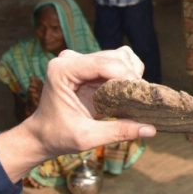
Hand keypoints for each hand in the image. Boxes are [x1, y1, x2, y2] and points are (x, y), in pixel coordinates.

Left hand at [0, 47, 156, 182]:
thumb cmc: (57, 136)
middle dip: (131, 76)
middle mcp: (71, 59)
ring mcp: (80, 60)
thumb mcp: (87, 137)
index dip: (126, 76)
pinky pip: (118, 60)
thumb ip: (118, 131)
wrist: (42, 136)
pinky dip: (128, 72)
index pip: (103, 63)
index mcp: (62, 70)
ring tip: (133, 96)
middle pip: (115, 57)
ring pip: (120, 56)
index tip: (141, 94)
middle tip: (140, 99)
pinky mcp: (90, 65)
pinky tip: (127, 90)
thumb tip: (151, 129)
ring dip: (131, 73)